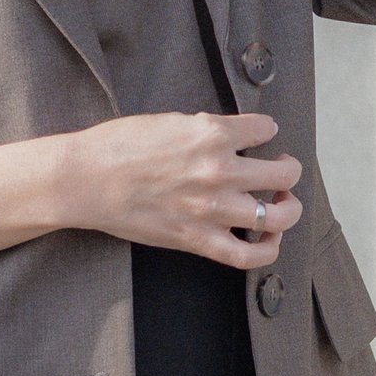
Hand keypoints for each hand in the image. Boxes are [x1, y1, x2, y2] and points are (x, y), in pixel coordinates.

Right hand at [59, 110, 302, 271]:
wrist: (86, 180)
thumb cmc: (119, 146)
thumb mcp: (170, 121)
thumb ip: (206, 130)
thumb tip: (232, 137)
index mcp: (212, 133)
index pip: (265, 128)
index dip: (266, 131)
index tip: (261, 136)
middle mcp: (219, 170)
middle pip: (283, 172)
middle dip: (287, 169)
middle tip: (279, 169)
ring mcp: (212, 208)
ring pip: (278, 214)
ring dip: (288, 207)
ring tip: (281, 202)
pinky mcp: (199, 239)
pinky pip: (249, 254)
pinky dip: (269, 248)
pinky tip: (270, 237)